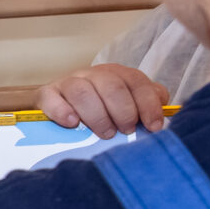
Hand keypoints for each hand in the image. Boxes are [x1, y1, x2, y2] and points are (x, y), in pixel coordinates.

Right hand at [35, 64, 167, 137]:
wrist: (62, 106)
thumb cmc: (102, 111)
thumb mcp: (129, 105)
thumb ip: (148, 103)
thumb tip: (161, 112)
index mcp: (118, 75)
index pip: (137, 82)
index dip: (148, 105)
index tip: (153, 127)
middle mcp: (94, 75)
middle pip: (111, 86)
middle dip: (123, 111)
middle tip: (126, 131)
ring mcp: (69, 82)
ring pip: (83, 91)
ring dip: (97, 115)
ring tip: (104, 133)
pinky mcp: (48, 94)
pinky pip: (51, 98)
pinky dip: (62, 111)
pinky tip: (72, 124)